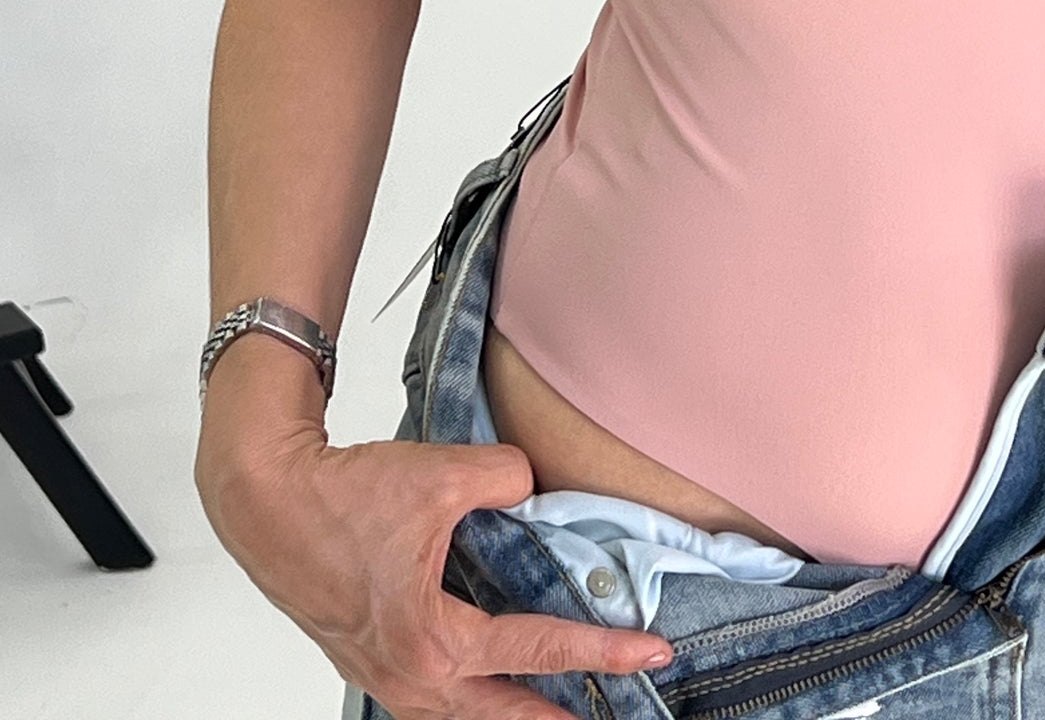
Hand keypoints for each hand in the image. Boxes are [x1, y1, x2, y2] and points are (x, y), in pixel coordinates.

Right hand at [196, 424, 674, 719]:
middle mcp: (410, 677)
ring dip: (513, 707)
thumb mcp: (441, 475)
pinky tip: (488, 677)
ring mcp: (386, 676)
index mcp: (432, 643)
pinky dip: (472, 691)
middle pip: (504, 714)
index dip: (602, 650)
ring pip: (466, 711)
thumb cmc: (339, 497)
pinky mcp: (370, 659)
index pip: (537, 652)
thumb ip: (505, 478)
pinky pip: (434, 693)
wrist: (266, 500)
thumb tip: (531, 488)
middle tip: (618, 709)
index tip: (651, 651)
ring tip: (560, 702)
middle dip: (560, 715)